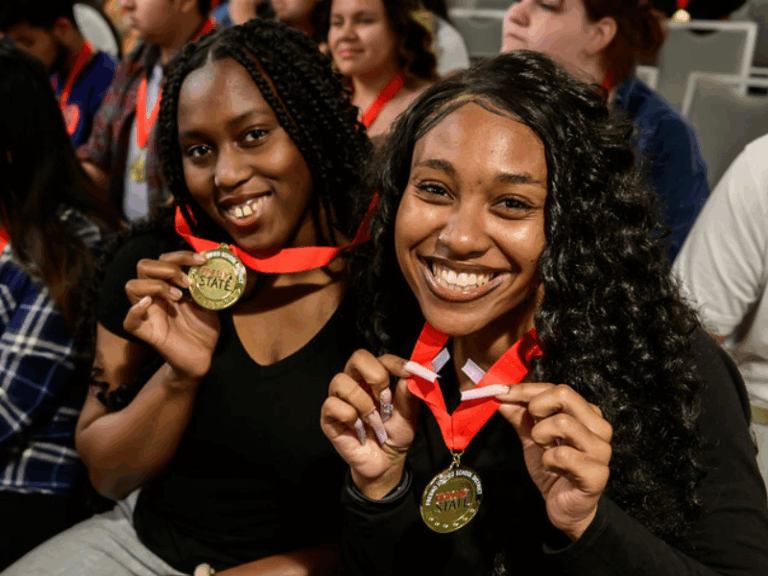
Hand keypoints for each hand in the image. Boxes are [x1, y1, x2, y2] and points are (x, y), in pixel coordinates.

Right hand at [123, 251, 220, 380]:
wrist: (203, 357)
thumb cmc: (203, 330)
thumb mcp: (210, 303)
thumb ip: (208, 286)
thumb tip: (214, 267)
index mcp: (169, 287)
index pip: (164, 260)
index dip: (182, 256)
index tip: (203, 260)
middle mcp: (155, 296)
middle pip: (143, 266)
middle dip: (167, 268)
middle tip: (187, 282)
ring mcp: (149, 313)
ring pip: (132, 286)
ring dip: (156, 285)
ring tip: (177, 296)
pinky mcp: (147, 332)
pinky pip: (129, 321)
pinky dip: (135, 310)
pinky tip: (149, 305)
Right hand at [321, 350, 419, 498]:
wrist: (385, 462)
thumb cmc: (395, 435)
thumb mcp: (408, 416)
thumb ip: (408, 395)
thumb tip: (409, 375)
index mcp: (376, 379)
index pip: (381, 358)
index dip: (395, 362)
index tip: (408, 372)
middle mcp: (356, 383)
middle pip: (357, 357)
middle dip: (375, 375)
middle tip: (384, 396)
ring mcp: (340, 399)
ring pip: (341, 381)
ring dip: (363, 402)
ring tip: (373, 420)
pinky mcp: (329, 417)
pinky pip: (332, 405)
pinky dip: (350, 417)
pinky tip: (358, 429)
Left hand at [495, 383, 612, 539]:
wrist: (565, 508)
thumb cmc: (554, 470)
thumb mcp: (533, 438)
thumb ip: (520, 417)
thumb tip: (501, 397)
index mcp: (586, 414)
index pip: (556, 389)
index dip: (525, 390)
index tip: (501, 392)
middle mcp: (598, 427)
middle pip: (564, 395)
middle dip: (536, 407)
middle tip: (532, 427)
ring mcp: (601, 450)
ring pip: (562, 422)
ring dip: (541, 436)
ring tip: (544, 450)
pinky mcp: (597, 473)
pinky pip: (562, 454)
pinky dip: (548, 461)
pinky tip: (554, 469)